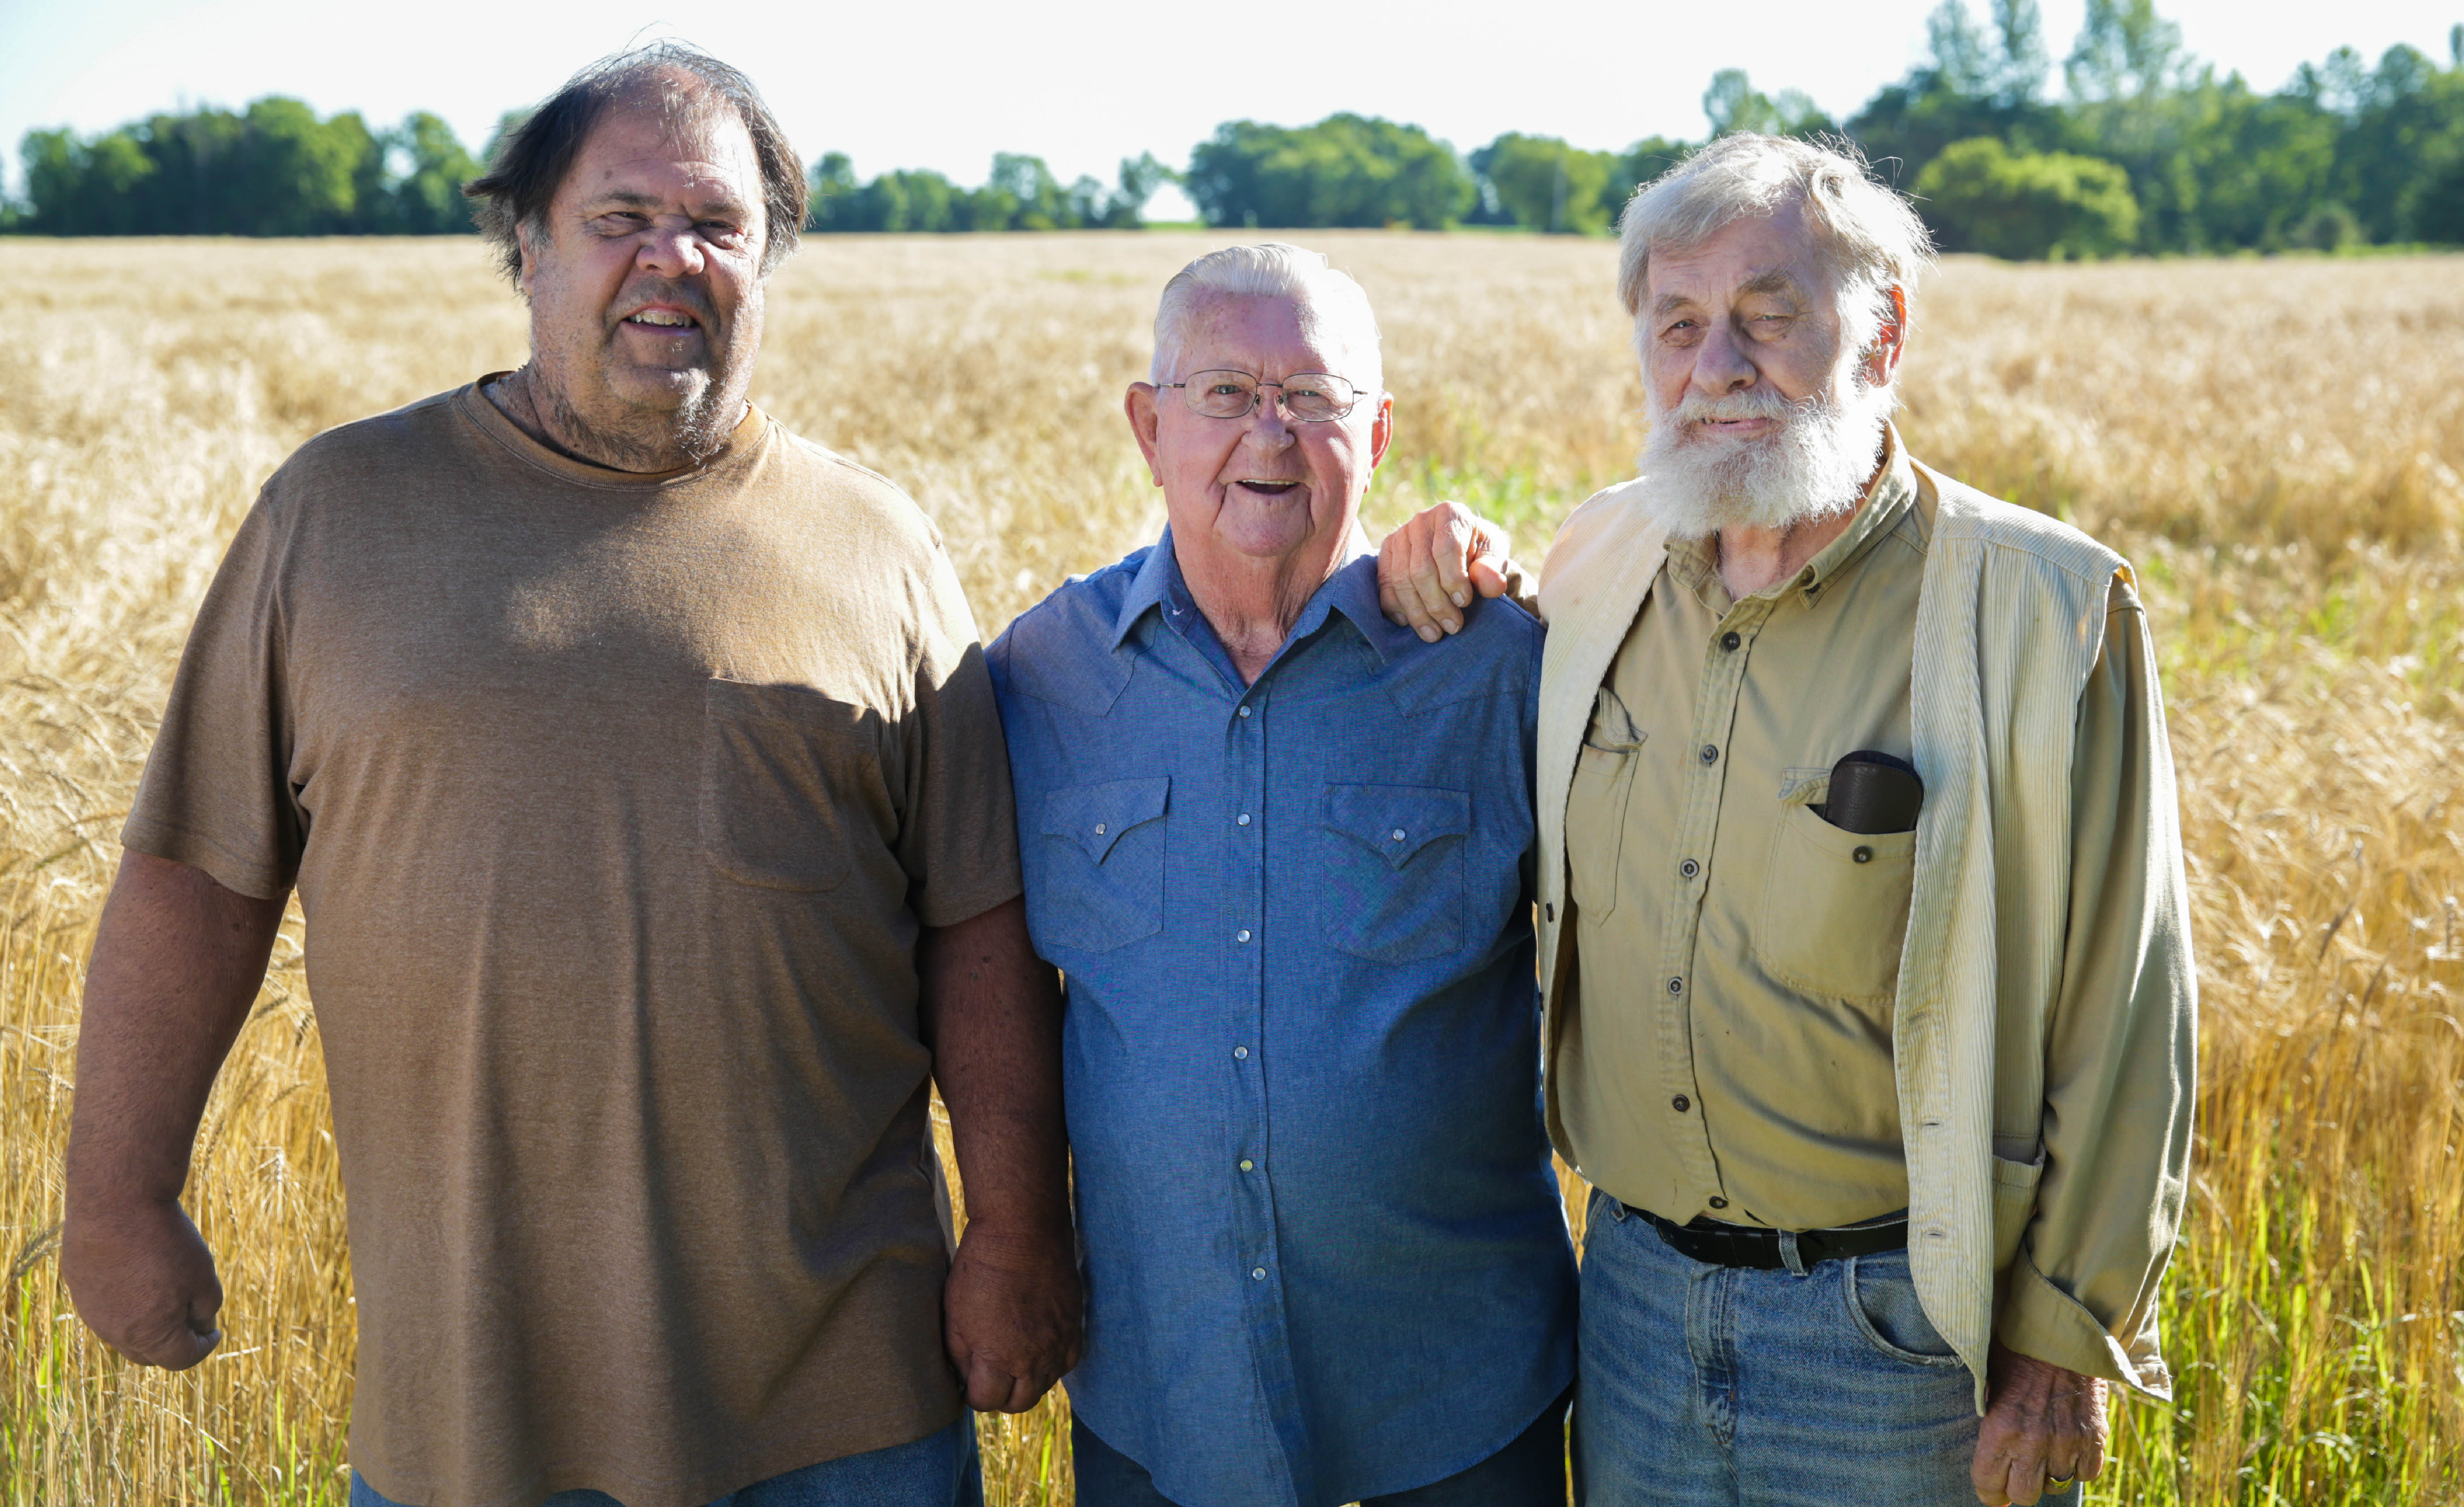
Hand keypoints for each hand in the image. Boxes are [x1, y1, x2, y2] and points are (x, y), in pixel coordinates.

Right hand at [60, 1198, 223, 1369]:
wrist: (117, 1203)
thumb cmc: (167, 1241)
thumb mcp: (203, 1276)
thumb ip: (206, 1309)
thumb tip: (200, 1325)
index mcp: (150, 1335)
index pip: (181, 1359)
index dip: (203, 1347)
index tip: (215, 1331)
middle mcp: (115, 1332)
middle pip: (150, 1354)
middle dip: (174, 1343)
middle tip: (192, 1319)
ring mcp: (91, 1313)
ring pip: (125, 1334)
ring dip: (147, 1325)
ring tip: (166, 1295)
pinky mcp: (79, 1289)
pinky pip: (105, 1309)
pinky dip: (125, 1304)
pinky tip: (139, 1278)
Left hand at [943, 1222, 1082, 1412]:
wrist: (1024, 1231)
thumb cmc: (981, 1269)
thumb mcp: (955, 1315)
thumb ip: (961, 1356)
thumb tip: (965, 1379)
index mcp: (999, 1359)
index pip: (987, 1401)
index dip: (974, 1393)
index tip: (969, 1379)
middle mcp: (1034, 1360)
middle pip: (1019, 1402)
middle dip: (1000, 1394)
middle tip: (989, 1375)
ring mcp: (1059, 1344)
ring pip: (1044, 1385)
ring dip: (1026, 1379)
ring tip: (1011, 1356)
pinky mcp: (1075, 1327)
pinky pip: (1066, 1362)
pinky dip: (1052, 1362)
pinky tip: (1037, 1345)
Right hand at [1376, 501, 1514, 641]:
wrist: (1462, 549)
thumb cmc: (1480, 553)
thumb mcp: (1494, 557)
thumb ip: (1493, 570)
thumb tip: (1493, 585)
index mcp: (1450, 514)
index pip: (1446, 549)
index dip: (1454, 580)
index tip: (1464, 603)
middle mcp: (1420, 521)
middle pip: (1421, 569)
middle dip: (1436, 604)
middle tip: (1452, 627)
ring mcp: (1399, 536)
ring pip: (1401, 580)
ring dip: (1417, 612)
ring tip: (1434, 634)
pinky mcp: (1386, 553)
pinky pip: (1385, 584)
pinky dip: (1395, 607)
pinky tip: (1409, 623)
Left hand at [1972, 1342, 2107, 1504]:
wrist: (2060, 1330)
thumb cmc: (2016, 1351)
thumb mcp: (1989, 1381)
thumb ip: (1990, 1419)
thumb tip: (1987, 1450)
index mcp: (2000, 1428)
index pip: (1989, 1484)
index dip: (1989, 1492)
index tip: (1992, 1493)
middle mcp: (2032, 1441)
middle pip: (2024, 1495)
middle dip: (2018, 1490)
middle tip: (2017, 1478)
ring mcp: (2066, 1441)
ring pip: (2056, 1485)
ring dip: (2049, 1473)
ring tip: (2044, 1454)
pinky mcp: (2094, 1436)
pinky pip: (2086, 1473)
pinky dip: (2078, 1466)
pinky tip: (2068, 1449)